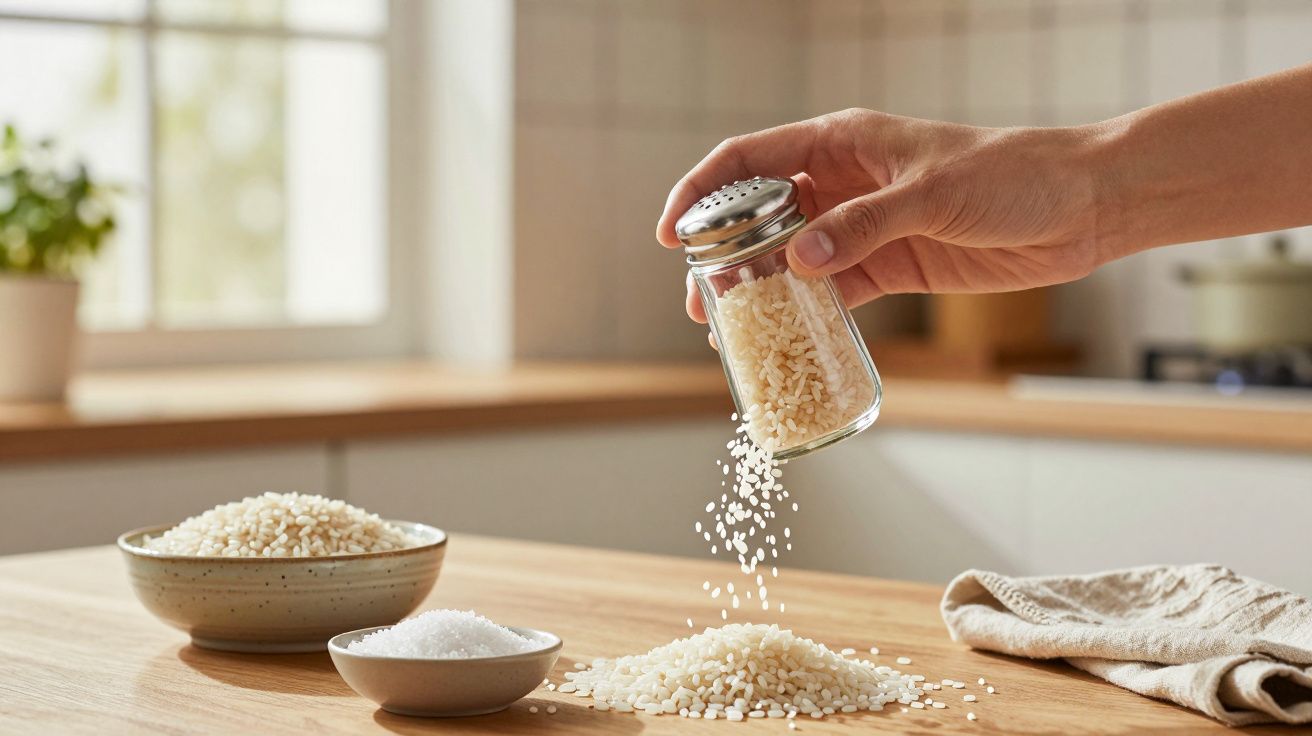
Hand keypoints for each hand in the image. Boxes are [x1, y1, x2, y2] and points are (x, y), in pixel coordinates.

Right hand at [657, 109, 1116, 323]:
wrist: (1080, 207)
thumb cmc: (1013, 174)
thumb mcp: (933, 193)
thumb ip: (865, 226)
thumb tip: (800, 261)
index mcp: (843, 141)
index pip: (750, 160)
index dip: (703, 193)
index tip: (672, 235)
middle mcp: (843, 182)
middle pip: (760, 215)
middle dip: (722, 255)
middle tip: (699, 301)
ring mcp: (863, 227)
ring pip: (790, 258)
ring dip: (758, 290)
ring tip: (728, 328)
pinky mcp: (889, 266)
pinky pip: (831, 290)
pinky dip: (805, 312)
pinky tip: (784, 336)